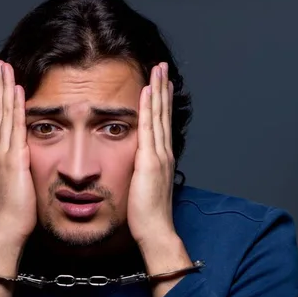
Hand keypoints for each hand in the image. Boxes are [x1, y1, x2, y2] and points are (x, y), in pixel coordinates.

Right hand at [0, 61, 36, 246]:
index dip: (4, 101)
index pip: (4, 121)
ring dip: (6, 90)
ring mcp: (5, 154)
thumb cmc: (18, 213)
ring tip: (6, 68)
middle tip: (2, 65)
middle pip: (1, 112)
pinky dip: (15, 108)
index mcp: (4, 157)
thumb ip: (26, 173)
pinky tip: (18, 91)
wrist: (8, 228)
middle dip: (2, 87)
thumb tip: (33, 168)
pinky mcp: (12, 160)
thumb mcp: (23, 187)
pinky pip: (15, 128)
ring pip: (5, 114)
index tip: (7, 82)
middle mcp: (1, 151)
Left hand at [127, 63, 176, 249]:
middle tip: (162, 66)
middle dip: (162, 88)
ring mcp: (159, 156)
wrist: (155, 230)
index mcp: (161, 159)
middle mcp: (163, 153)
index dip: (161, 103)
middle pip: (163, 114)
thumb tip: (134, 167)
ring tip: (158, 69)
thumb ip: (141, 174)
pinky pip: (148, 129)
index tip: (159, 84)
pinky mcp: (150, 161)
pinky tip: (146, 91)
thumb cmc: (147, 216)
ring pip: (158, 116)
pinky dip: (148, 108)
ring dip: (158, 90)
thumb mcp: (143, 188)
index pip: (161, 124)